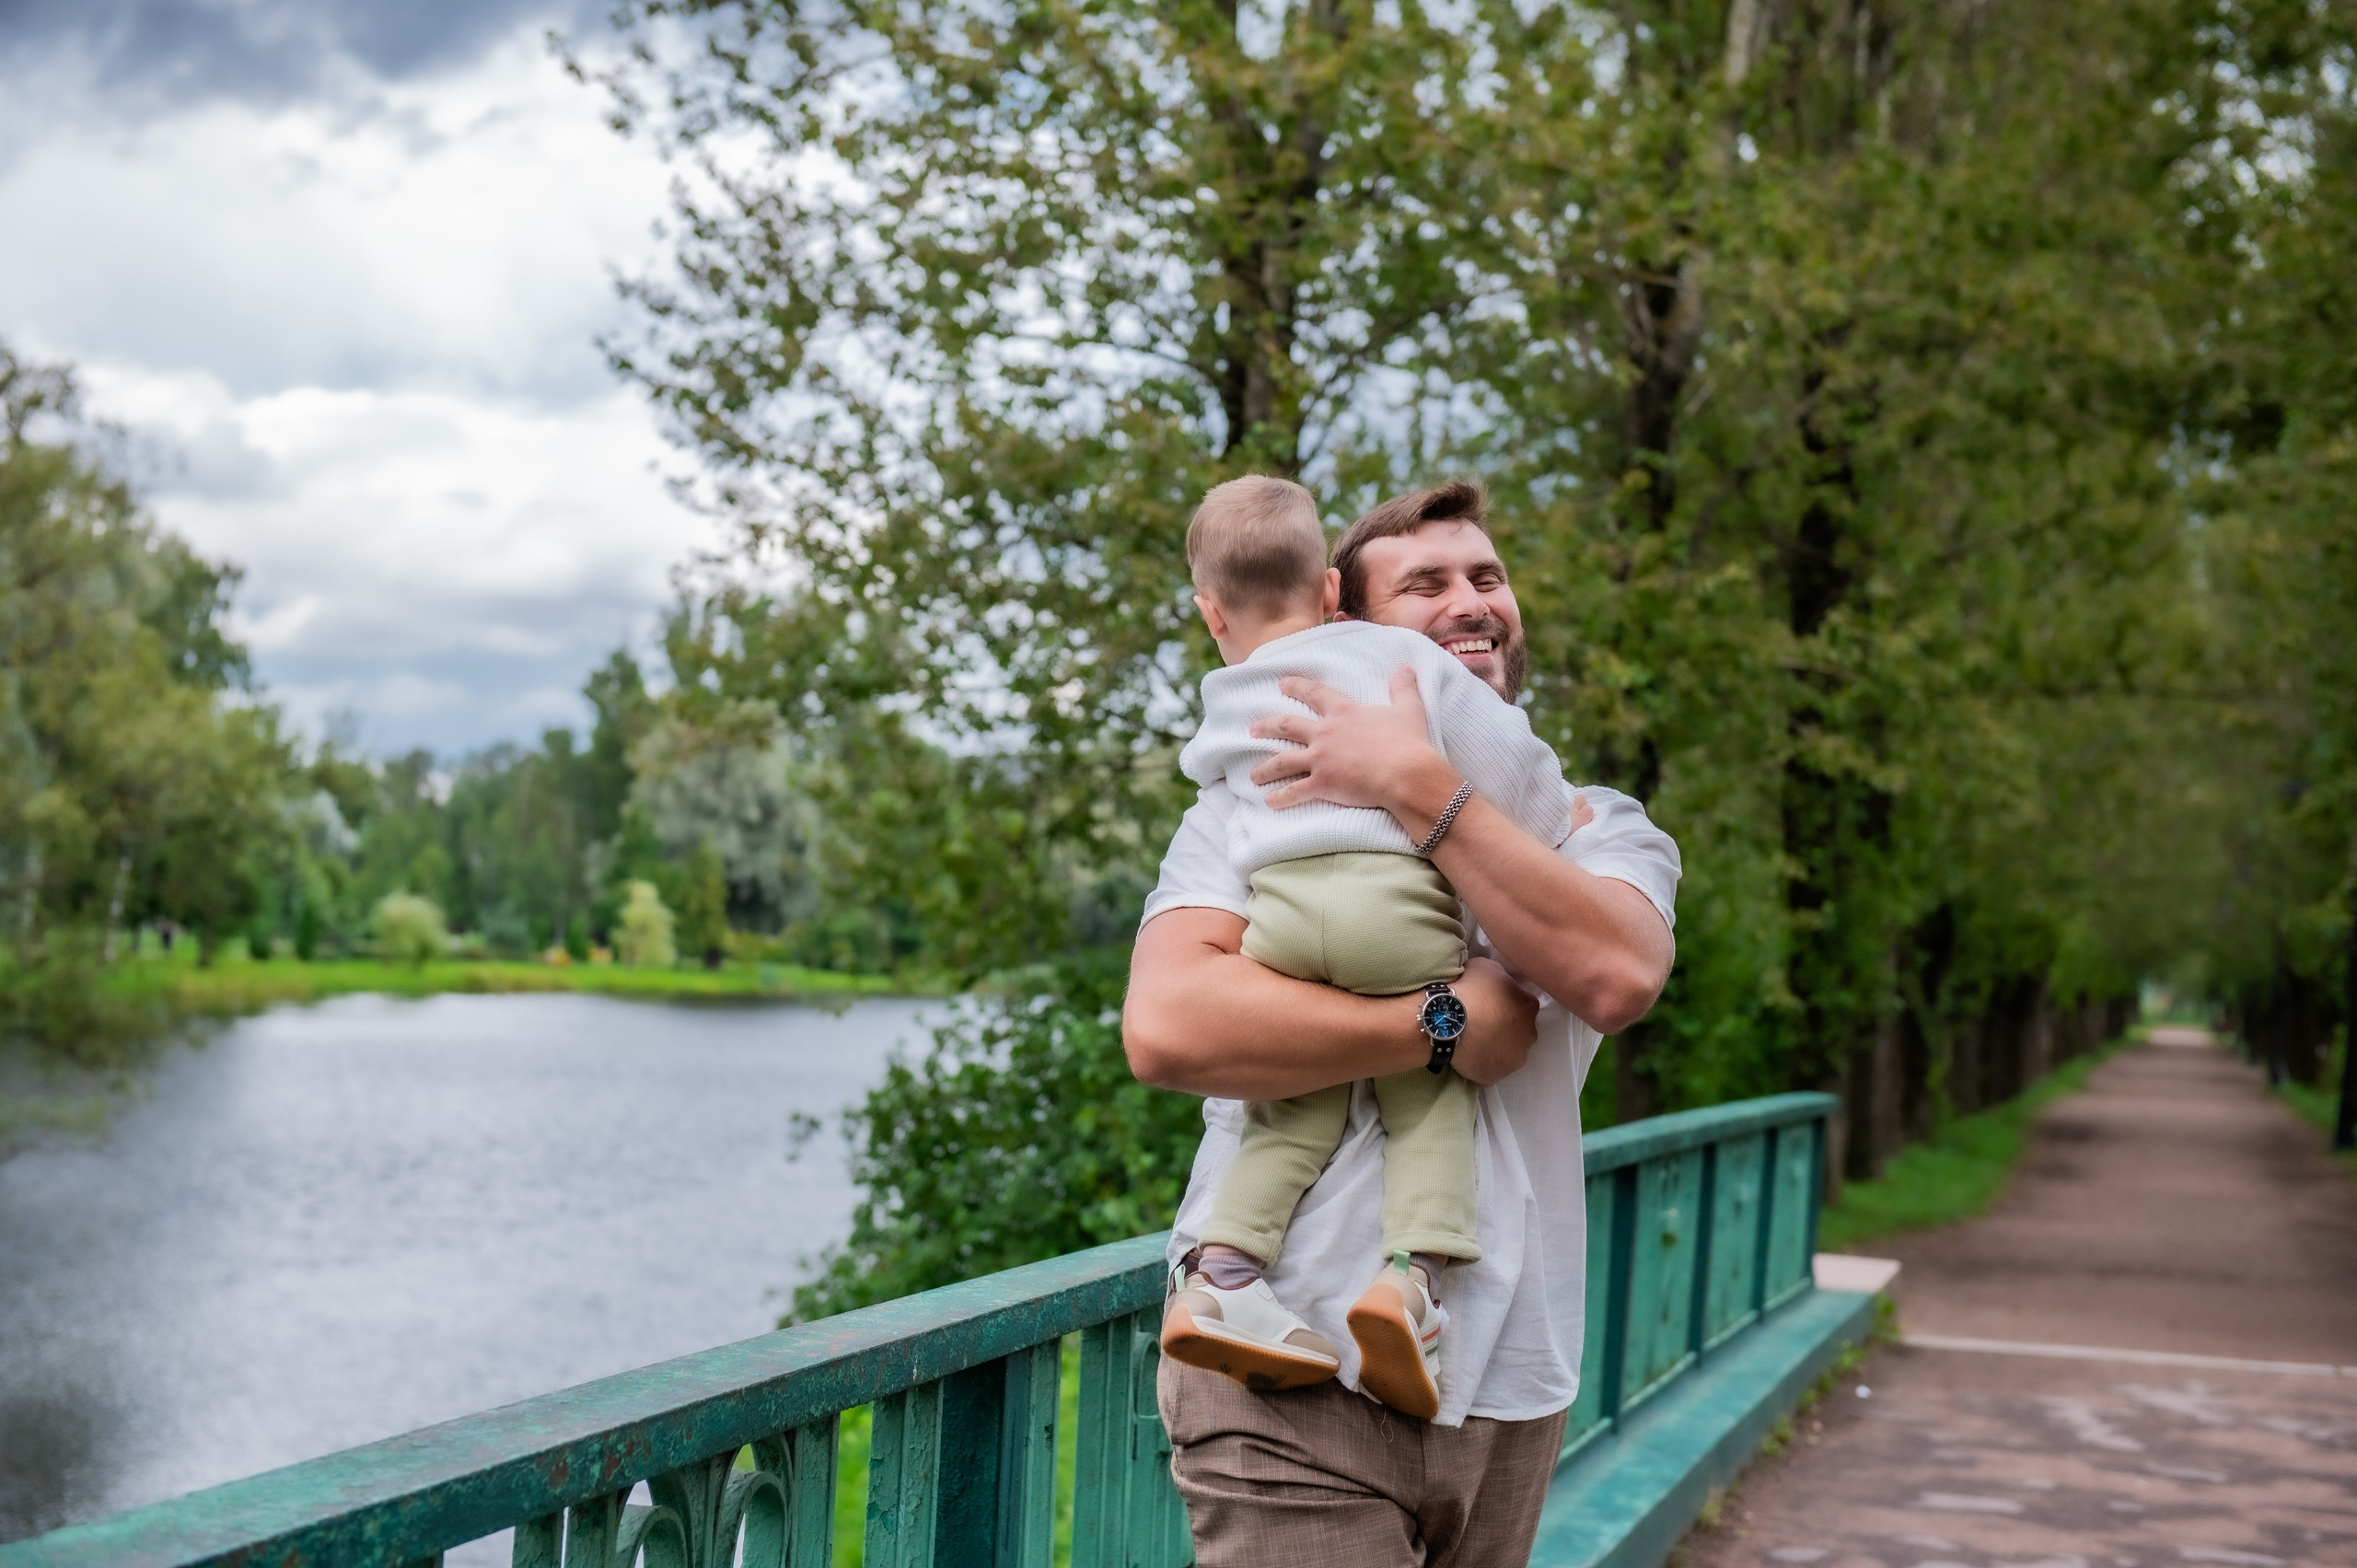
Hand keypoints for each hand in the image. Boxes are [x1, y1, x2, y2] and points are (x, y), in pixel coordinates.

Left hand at [1248, 668, 1449, 814]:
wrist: (1407, 774)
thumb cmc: (1409, 742)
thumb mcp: (1409, 708)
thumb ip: (1403, 687)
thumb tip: (1406, 668)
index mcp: (1343, 713)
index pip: (1314, 694)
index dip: (1296, 686)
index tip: (1281, 683)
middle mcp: (1325, 733)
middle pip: (1287, 726)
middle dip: (1266, 726)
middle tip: (1252, 729)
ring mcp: (1321, 759)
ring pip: (1283, 761)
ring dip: (1266, 769)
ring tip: (1253, 775)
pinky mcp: (1322, 784)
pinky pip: (1295, 791)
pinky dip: (1280, 798)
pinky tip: (1269, 802)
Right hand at [1445, 958, 1540, 1084]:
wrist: (1448, 1022)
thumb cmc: (1469, 990)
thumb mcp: (1486, 967)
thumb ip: (1500, 976)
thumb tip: (1500, 982)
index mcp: (1528, 1006)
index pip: (1523, 1004)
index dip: (1506, 1003)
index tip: (1490, 1003)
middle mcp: (1529, 1034)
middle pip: (1520, 1031)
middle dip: (1505, 1028)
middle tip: (1482, 1022)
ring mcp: (1514, 1058)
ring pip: (1508, 1053)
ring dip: (1496, 1047)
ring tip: (1473, 1041)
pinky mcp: (1497, 1076)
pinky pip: (1491, 1069)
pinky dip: (1482, 1063)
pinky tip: (1467, 1055)